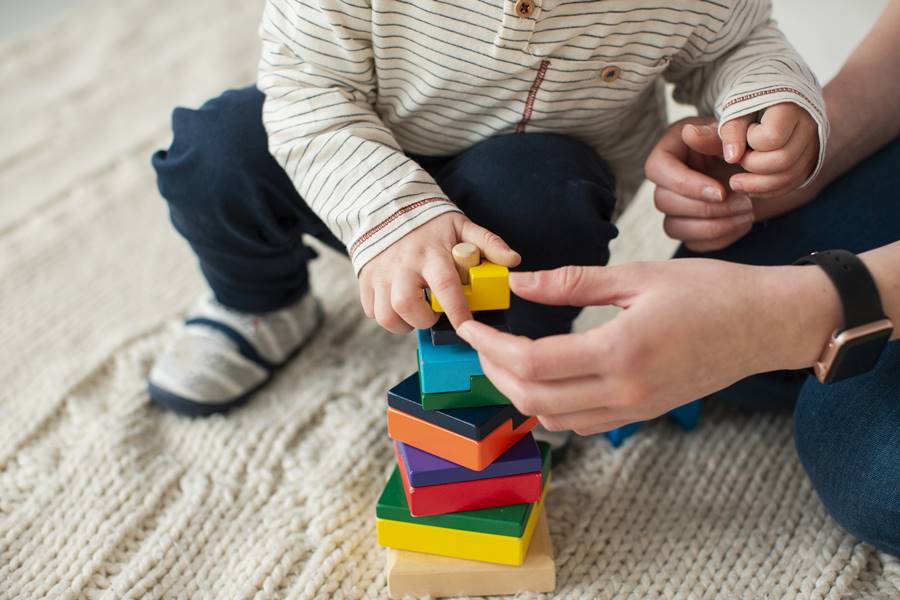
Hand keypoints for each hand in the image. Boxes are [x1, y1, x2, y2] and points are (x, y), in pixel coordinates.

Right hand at [358, 212, 519, 333]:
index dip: (456, 310)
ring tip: (417, 313)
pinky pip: (371, 310)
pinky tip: (400, 306)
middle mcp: (402, 265)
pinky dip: (386, 316)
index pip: (445, 286)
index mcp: (430, 253)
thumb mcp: (461, 226)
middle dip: (423, 320)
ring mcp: (381, 273)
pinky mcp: (366, 279)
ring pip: (386, 314)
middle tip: (433, 315)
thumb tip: (513, 260)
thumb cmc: (430, 224)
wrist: (388, 206)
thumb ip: (488, 243)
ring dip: (403, 323)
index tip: (465, 325)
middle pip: (406, 305)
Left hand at [456, 261, 840, 435]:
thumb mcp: (638, 275)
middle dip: (494, 371)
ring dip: (517, 392)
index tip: (470, 324)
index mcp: (620, 351)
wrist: (766, 325)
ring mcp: (633, 409)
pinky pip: (579, 423)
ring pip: (551, 418)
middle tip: (480, 340)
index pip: (531, 362)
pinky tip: (540, 377)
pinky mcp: (641, 414)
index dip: (490, 345)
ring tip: (503, 356)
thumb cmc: (710, 292)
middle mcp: (624, 391)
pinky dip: (548, 405)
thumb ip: (572, 281)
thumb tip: (519, 282)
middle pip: (532, 398)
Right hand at [645, 117, 753, 251]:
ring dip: (714, 226)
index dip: (687, 185)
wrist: (764, 168)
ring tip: (747, 212)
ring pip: (674, 228)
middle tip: (744, 202)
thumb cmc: (745, 143)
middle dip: (706, 208)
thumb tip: (689, 133)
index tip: (720, 192)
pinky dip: (721, 238)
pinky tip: (743, 223)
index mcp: (670, 151)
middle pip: (664, 202)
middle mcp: (665, 182)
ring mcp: (674, 208)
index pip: (658, 170)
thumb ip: (713, 135)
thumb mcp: (733, 132)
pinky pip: (693, 244)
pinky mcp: (688, 228)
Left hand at [721, 102, 819, 198]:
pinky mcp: (810, 160)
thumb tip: (720, 151)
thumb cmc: (751, 104)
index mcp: (790, 107)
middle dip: (753, 166)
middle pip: (783, 160)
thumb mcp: (735, 111)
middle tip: (738, 160)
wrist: (775, 101)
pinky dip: (769, 189)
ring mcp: (813, 145)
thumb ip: (727, 130)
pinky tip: (750, 187)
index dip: (751, 142)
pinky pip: (793, 183)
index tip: (743, 135)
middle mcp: (808, 125)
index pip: (772, 137)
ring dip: (758, 184)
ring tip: (735, 182)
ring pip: (790, 176)